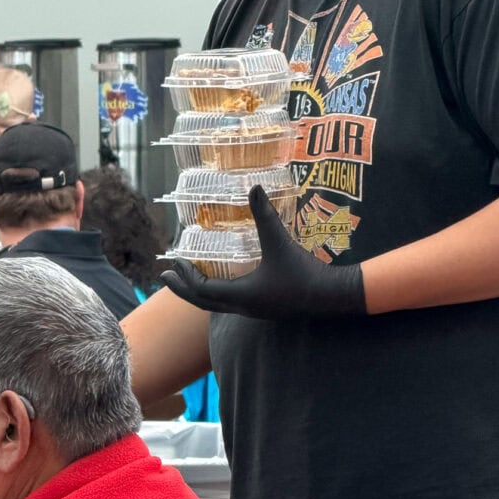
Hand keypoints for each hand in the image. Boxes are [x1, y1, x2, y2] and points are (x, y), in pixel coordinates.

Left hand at [161, 185, 365, 318]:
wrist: (331, 296)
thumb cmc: (303, 271)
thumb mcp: (279, 240)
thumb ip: (264, 214)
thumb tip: (254, 187)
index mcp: (243, 295)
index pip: (203, 291)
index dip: (187, 277)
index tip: (174, 263)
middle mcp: (244, 307)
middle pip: (204, 303)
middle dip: (184, 289)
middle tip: (167, 276)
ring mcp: (255, 311)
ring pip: (217, 306)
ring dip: (200, 292)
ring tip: (189, 277)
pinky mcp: (265, 309)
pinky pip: (231, 304)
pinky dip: (217, 294)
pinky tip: (222, 281)